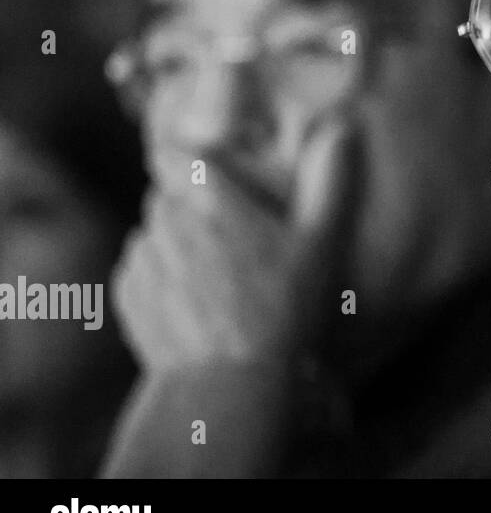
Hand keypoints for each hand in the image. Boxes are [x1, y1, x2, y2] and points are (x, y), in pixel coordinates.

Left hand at [112, 116, 358, 369]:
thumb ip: (328, 181)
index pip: (176, 156)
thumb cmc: (282, 309)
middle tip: (230, 243)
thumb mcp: (319, 242)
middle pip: (167, 196)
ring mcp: (143, 258)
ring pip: (153, 233)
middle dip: (190, 210)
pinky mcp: (127, 295)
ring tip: (214, 281)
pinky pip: (140, 270)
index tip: (212, 181)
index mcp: (210, 199)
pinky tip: (193, 304)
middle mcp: (167, 221)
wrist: (229, 383)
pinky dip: (160, 279)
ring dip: (174, 245)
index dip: (192, 165)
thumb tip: (341, 129)